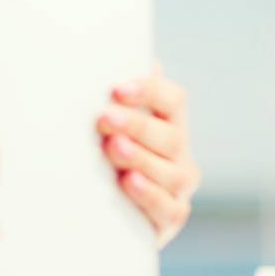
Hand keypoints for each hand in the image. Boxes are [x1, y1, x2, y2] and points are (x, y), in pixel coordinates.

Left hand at [96, 64, 200, 246]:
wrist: (96, 213)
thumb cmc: (98, 157)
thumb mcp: (101, 127)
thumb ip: (107, 99)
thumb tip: (97, 57)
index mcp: (167, 123)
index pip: (172, 100)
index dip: (150, 91)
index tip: (116, 89)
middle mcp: (178, 153)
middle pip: (170, 135)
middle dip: (137, 126)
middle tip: (103, 119)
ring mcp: (178, 187)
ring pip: (171, 172)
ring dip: (141, 157)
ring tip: (114, 148)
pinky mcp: (170, 218)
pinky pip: (168, 207)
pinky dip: (149, 194)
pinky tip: (130, 182)